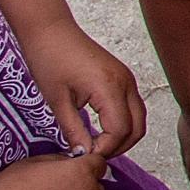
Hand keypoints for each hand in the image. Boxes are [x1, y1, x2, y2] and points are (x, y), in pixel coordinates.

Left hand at [15, 21, 144, 158]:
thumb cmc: (50, 61)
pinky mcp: (124, 78)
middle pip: (137, 127)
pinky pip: (132, 107)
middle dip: (118, 147)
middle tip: (92, 155)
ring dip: (122, 136)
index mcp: (110, 88)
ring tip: (96, 144)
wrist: (51, 32)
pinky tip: (100, 129)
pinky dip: (123, 123)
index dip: (104, 149)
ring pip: (139, 118)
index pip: (119, 131)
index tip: (84, 157)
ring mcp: (128, 79)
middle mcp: (126, 83)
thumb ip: (73, 130)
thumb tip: (82, 155)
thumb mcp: (57, 101)